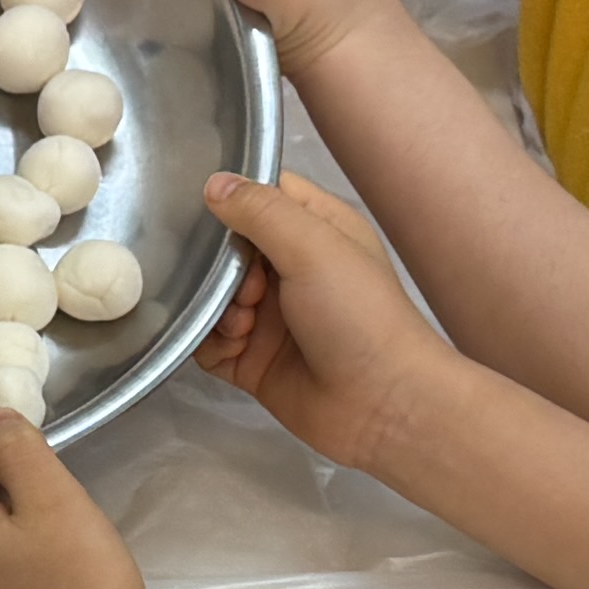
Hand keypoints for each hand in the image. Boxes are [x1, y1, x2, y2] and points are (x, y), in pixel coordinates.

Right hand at [192, 167, 463, 479]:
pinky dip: (210, 343)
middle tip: (246, 288)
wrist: (383, 405)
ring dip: (216, 307)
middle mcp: (291, 269)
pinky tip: (234, 349)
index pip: (263, 195)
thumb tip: (214, 182)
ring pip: (214, 296)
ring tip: (243, 325)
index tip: (205, 209)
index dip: (233, 198)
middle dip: (221, 265)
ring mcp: (270, 317)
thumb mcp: (315, 247)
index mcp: (317, 230)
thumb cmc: (358, 315)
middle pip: (228, 247)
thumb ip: (262, 210)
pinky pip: (209, 342)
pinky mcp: (252, 361)